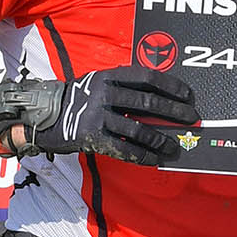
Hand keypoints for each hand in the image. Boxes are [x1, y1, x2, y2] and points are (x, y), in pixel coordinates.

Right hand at [23, 67, 197, 165]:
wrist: (45, 116)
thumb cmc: (79, 99)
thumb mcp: (99, 83)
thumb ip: (125, 88)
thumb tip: (163, 102)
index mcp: (109, 76)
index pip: (147, 77)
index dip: (171, 86)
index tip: (188, 95)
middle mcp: (104, 93)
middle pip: (148, 102)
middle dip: (174, 112)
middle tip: (191, 119)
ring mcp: (97, 116)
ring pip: (139, 129)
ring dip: (162, 139)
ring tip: (175, 146)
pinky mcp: (92, 138)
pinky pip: (124, 149)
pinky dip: (143, 156)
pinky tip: (155, 159)